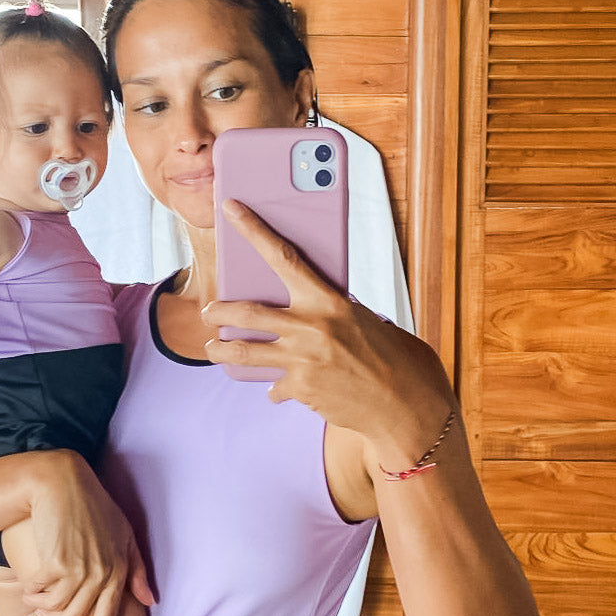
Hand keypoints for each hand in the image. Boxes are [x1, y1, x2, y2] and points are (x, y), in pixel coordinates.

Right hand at [20, 453, 154, 615]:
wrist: (63, 482)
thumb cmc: (95, 507)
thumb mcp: (124, 535)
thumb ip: (137, 570)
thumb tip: (150, 601)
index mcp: (119, 571)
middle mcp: (102, 574)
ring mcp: (79, 569)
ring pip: (56, 610)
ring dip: (42, 610)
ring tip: (36, 601)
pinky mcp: (56, 561)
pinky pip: (39, 592)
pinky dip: (31, 593)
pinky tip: (29, 586)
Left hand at [201, 200, 451, 451]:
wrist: (405, 406)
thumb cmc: (394, 359)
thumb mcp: (367, 321)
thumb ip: (335, 310)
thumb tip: (312, 306)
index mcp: (330, 300)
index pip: (282, 256)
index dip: (253, 230)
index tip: (231, 208)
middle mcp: (311, 327)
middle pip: (245, 311)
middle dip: (218, 310)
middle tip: (210, 311)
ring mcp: (302, 359)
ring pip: (242, 351)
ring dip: (221, 350)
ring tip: (214, 348)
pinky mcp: (301, 388)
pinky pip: (274, 386)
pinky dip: (275, 388)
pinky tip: (278, 389)